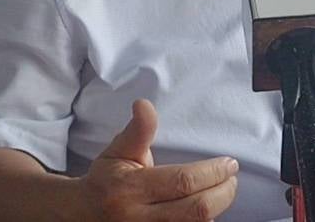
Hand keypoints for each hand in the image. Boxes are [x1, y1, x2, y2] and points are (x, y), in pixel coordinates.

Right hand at [77, 99, 238, 220]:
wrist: (82, 215)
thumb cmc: (106, 179)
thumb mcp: (118, 150)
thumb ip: (138, 130)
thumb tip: (144, 104)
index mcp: (130, 188)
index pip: (182, 182)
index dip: (212, 173)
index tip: (230, 163)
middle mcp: (139, 218)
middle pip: (196, 209)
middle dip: (223, 193)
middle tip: (232, 178)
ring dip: (217, 209)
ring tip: (223, 191)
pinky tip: (208, 210)